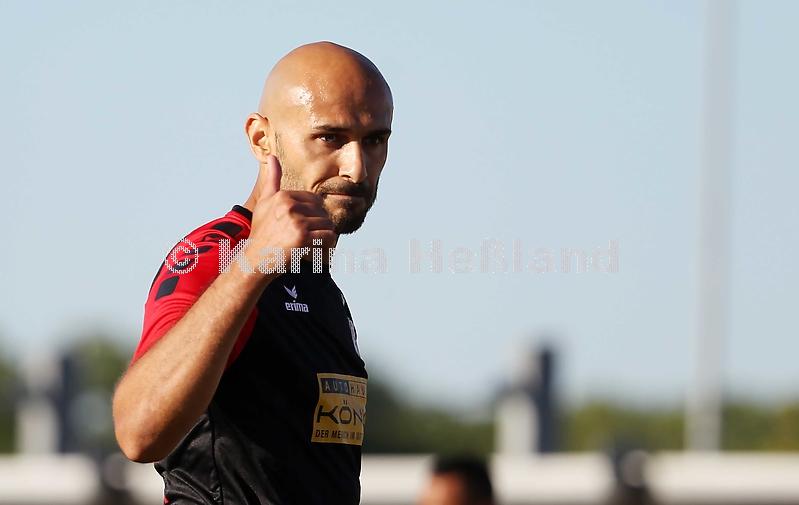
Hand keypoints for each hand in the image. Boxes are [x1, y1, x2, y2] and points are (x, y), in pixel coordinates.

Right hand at [244, 155, 335, 272]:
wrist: (255, 259)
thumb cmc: (261, 232)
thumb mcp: (264, 203)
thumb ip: (272, 180)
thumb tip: (272, 157)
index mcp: (284, 196)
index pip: (314, 200)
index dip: (311, 215)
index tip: (298, 226)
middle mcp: (290, 206)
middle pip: (322, 212)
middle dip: (317, 225)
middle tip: (304, 237)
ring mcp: (297, 221)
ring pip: (327, 225)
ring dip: (322, 236)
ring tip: (308, 244)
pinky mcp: (303, 237)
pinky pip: (329, 237)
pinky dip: (326, 245)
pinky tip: (314, 249)